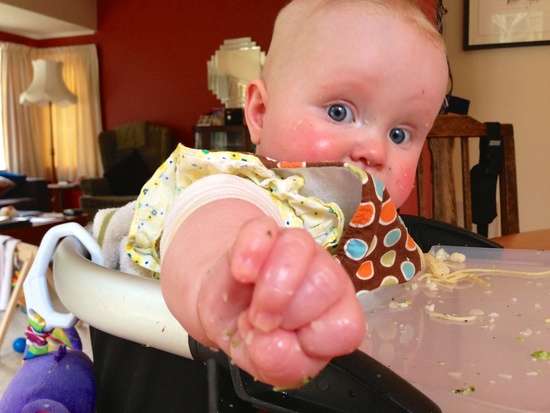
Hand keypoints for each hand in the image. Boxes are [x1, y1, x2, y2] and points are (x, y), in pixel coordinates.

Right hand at [197, 216, 365, 387]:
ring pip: (299, 249)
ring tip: (250, 310)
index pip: (347, 327)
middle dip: (287, 314)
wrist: (222, 303)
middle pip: (326, 284)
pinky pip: (263, 229)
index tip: (285, 345)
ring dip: (269, 288)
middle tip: (263, 327)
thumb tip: (271, 345)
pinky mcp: (264, 230)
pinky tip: (241, 273)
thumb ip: (279, 365)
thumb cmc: (253, 333)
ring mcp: (296, 248)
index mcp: (336, 316)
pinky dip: (250, 252)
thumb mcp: (266, 363)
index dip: (312, 342)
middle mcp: (324, 277)